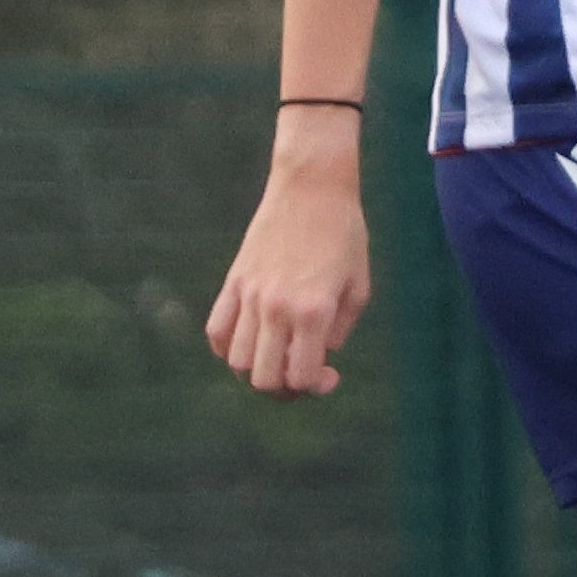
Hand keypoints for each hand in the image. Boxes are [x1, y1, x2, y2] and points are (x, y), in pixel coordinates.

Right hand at [205, 123, 372, 397]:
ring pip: (236, 362)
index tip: (330, 374)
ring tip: (277, 357)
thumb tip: (319, 357)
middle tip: (302, 372)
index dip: (316, 388)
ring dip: (256, 371)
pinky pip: (216, 331)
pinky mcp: (233, 281)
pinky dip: (227, 348)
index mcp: (313, 311)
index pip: (300, 377)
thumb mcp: (359, 286)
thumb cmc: (345, 234)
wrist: (312, 187)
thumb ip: (340, 330)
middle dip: (285, 389)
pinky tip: (251, 341)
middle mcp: (277, 308)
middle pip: (263, 380)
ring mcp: (250, 295)